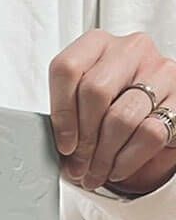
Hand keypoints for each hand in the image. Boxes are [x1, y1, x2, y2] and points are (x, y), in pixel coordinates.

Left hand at [49, 29, 175, 195]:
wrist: (154, 113)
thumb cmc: (110, 107)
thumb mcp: (83, 103)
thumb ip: (68, 115)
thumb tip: (60, 151)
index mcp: (97, 45)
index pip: (67, 68)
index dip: (61, 112)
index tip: (63, 143)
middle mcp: (130, 50)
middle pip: (94, 92)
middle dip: (83, 139)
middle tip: (78, 164)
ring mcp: (159, 69)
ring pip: (121, 118)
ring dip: (102, 156)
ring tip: (93, 174)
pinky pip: (148, 134)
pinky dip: (126, 160)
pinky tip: (116, 168)